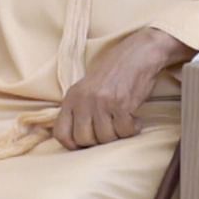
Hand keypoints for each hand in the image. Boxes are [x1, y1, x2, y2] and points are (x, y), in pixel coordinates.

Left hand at [54, 26, 191, 151]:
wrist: (138, 53)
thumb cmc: (115, 73)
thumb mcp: (87, 88)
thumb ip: (79, 109)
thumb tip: (78, 140)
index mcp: (71, 97)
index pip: (61, 133)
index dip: (73, 144)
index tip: (87, 144)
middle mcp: (83, 100)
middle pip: (84, 139)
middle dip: (100, 141)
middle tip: (111, 130)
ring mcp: (101, 102)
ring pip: (105, 138)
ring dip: (118, 134)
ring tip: (123, 122)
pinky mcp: (121, 103)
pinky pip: (124, 131)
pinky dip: (132, 129)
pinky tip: (135, 120)